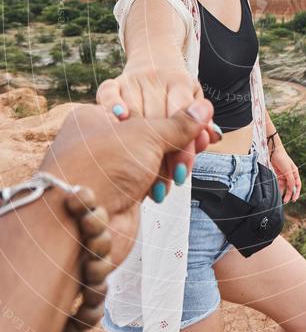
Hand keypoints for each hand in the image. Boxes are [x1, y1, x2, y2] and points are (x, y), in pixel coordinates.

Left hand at [40, 99, 216, 265]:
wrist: (77, 223)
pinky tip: (172, 181)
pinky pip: (146, 184)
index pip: (141, 109)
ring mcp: (106, 171)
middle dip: (172, 143)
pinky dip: (160, 184)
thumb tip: (203, 108)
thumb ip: (178, 124)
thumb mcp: (147, 135)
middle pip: (146, 137)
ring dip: (168, 165)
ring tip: (185, 165)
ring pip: (148, 162)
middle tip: (196, 143)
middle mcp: (97, 143)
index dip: (169, 115)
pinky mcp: (116, 197)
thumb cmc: (100, 167)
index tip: (193, 122)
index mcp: (96, 117)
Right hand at [96, 65, 218, 192]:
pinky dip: (111, 104)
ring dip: (134, 143)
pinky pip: (108, 91)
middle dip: (160, 155)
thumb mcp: (193, 101)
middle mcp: (157, 78)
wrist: (154, 59)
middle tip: (160, 185)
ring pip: (134, 109)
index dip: (183, 147)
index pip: (183, 116)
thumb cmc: (177, 91)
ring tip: (138, 176)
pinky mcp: (115, 80)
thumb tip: (214, 137)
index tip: (180, 174)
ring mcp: (134, 79)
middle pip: (158, 118)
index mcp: (181, 82)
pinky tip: (119, 122)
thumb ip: (200, 122)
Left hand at [269, 145, 301, 202]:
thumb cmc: (283, 159)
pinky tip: (278, 193)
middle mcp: (290, 175)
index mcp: (295, 173)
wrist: (273, 152)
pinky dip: (279, 189)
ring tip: (281, 199)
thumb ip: (290, 180)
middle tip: (286, 201)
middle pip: (291, 187)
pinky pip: (279, 184)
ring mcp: (284, 175)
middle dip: (289, 194)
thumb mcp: (288, 170)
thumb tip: (292, 189)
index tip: (294, 199)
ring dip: (284, 193)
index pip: (297, 185)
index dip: (296, 192)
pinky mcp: (278, 175)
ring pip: (285, 187)